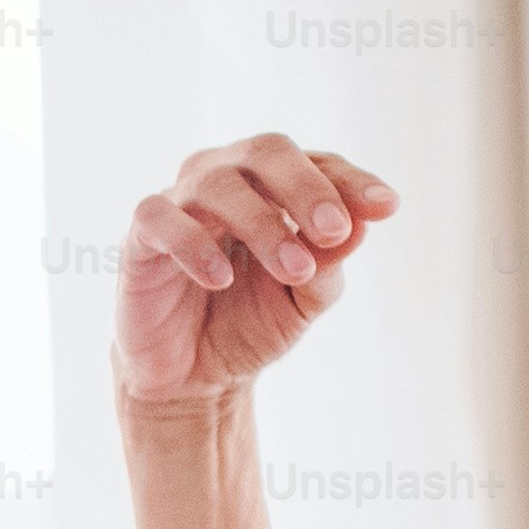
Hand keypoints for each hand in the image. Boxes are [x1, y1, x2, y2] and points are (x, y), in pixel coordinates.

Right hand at [113, 133, 398, 411]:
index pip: (317, 164)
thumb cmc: (249, 325)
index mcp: (274, 186)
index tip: (387, 207)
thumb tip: (361, 226)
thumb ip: (328, 265)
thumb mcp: (302, 300)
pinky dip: (194, 244)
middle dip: (306, 188)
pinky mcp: (141, 236)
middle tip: (334, 230)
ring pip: (217, 183)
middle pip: (266, 151)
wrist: (192, 377)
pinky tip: (221, 278)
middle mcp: (228, 178)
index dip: (351, 181)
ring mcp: (181, 201)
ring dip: (261, 223)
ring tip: (292, 270)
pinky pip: (162, 219)